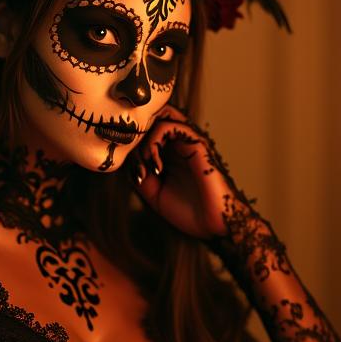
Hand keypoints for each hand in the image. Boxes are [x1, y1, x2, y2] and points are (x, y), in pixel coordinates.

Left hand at [129, 105, 241, 239]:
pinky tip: (154, 165)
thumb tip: (127, 160)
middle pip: (153, 117)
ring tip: (144, 163)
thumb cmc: (189, 212)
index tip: (133, 171)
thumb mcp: (155, 194)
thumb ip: (140, 175)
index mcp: (171, 153)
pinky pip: (168, 126)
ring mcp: (188, 141)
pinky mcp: (196, 143)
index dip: (132, 145)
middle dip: (136, 134)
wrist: (214, 225)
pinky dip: (153, 142)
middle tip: (133, 158)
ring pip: (159, 116)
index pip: (146, 131)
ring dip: (144, 138)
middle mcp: (180, 143)